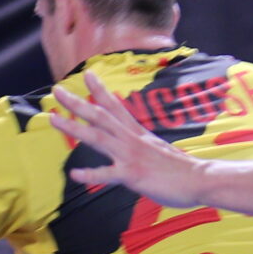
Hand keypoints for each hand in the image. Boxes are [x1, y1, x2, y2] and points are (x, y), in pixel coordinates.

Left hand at [50, 70, 207, 205]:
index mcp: (138, 133)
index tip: (87, 74)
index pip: (116, 106)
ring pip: (96, 137)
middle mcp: (132, 139)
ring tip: (52, 119)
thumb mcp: (158, 150)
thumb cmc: (181, 169)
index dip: (100, 90)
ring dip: (73, 127)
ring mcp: (131, 155)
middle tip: (56, 90)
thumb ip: (144, 146)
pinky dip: (90, 174)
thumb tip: (137, 144)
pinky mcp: (133, 175)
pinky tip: (74, 174)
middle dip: (76, 103)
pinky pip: (108, 174)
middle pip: (99, 116)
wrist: (200, 179)